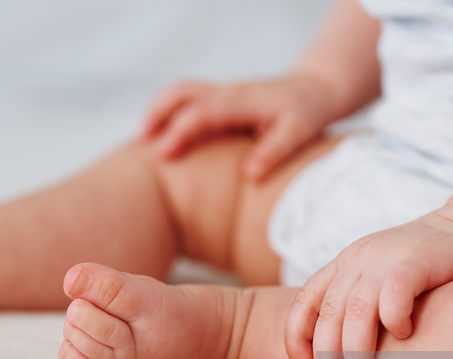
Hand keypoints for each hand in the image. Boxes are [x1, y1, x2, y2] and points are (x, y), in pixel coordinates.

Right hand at [141, 74, 338, 180]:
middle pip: (182, 92)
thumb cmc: (305, 112)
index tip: (163, 153)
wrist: (312, 90)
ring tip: (142, 141)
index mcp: (243, 100)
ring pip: (180, 93)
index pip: (203, 111)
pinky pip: (185, 102)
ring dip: (158, 112)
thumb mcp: (299, 132)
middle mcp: (227, 93)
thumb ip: (274, 151)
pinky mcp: (218, 100)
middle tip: (140, 143)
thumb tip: (250, 175)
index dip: (181, 130)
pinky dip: (167, 115)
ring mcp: (221, 94)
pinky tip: (160, 139)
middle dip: (157, 114)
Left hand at [284, 210, 452, 358]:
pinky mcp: (412, 264)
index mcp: (341, 265)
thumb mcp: (373, 275)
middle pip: (328, 316)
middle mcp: (355, 262)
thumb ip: (352, 302)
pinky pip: (393, 299)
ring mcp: (382, 261)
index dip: (295, 337)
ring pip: (356, 314)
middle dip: (327, 358)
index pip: (304, 302)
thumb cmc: (415, 263)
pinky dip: (395, 323)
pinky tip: (406, 336)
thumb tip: (331, 352)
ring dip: (356, 353)